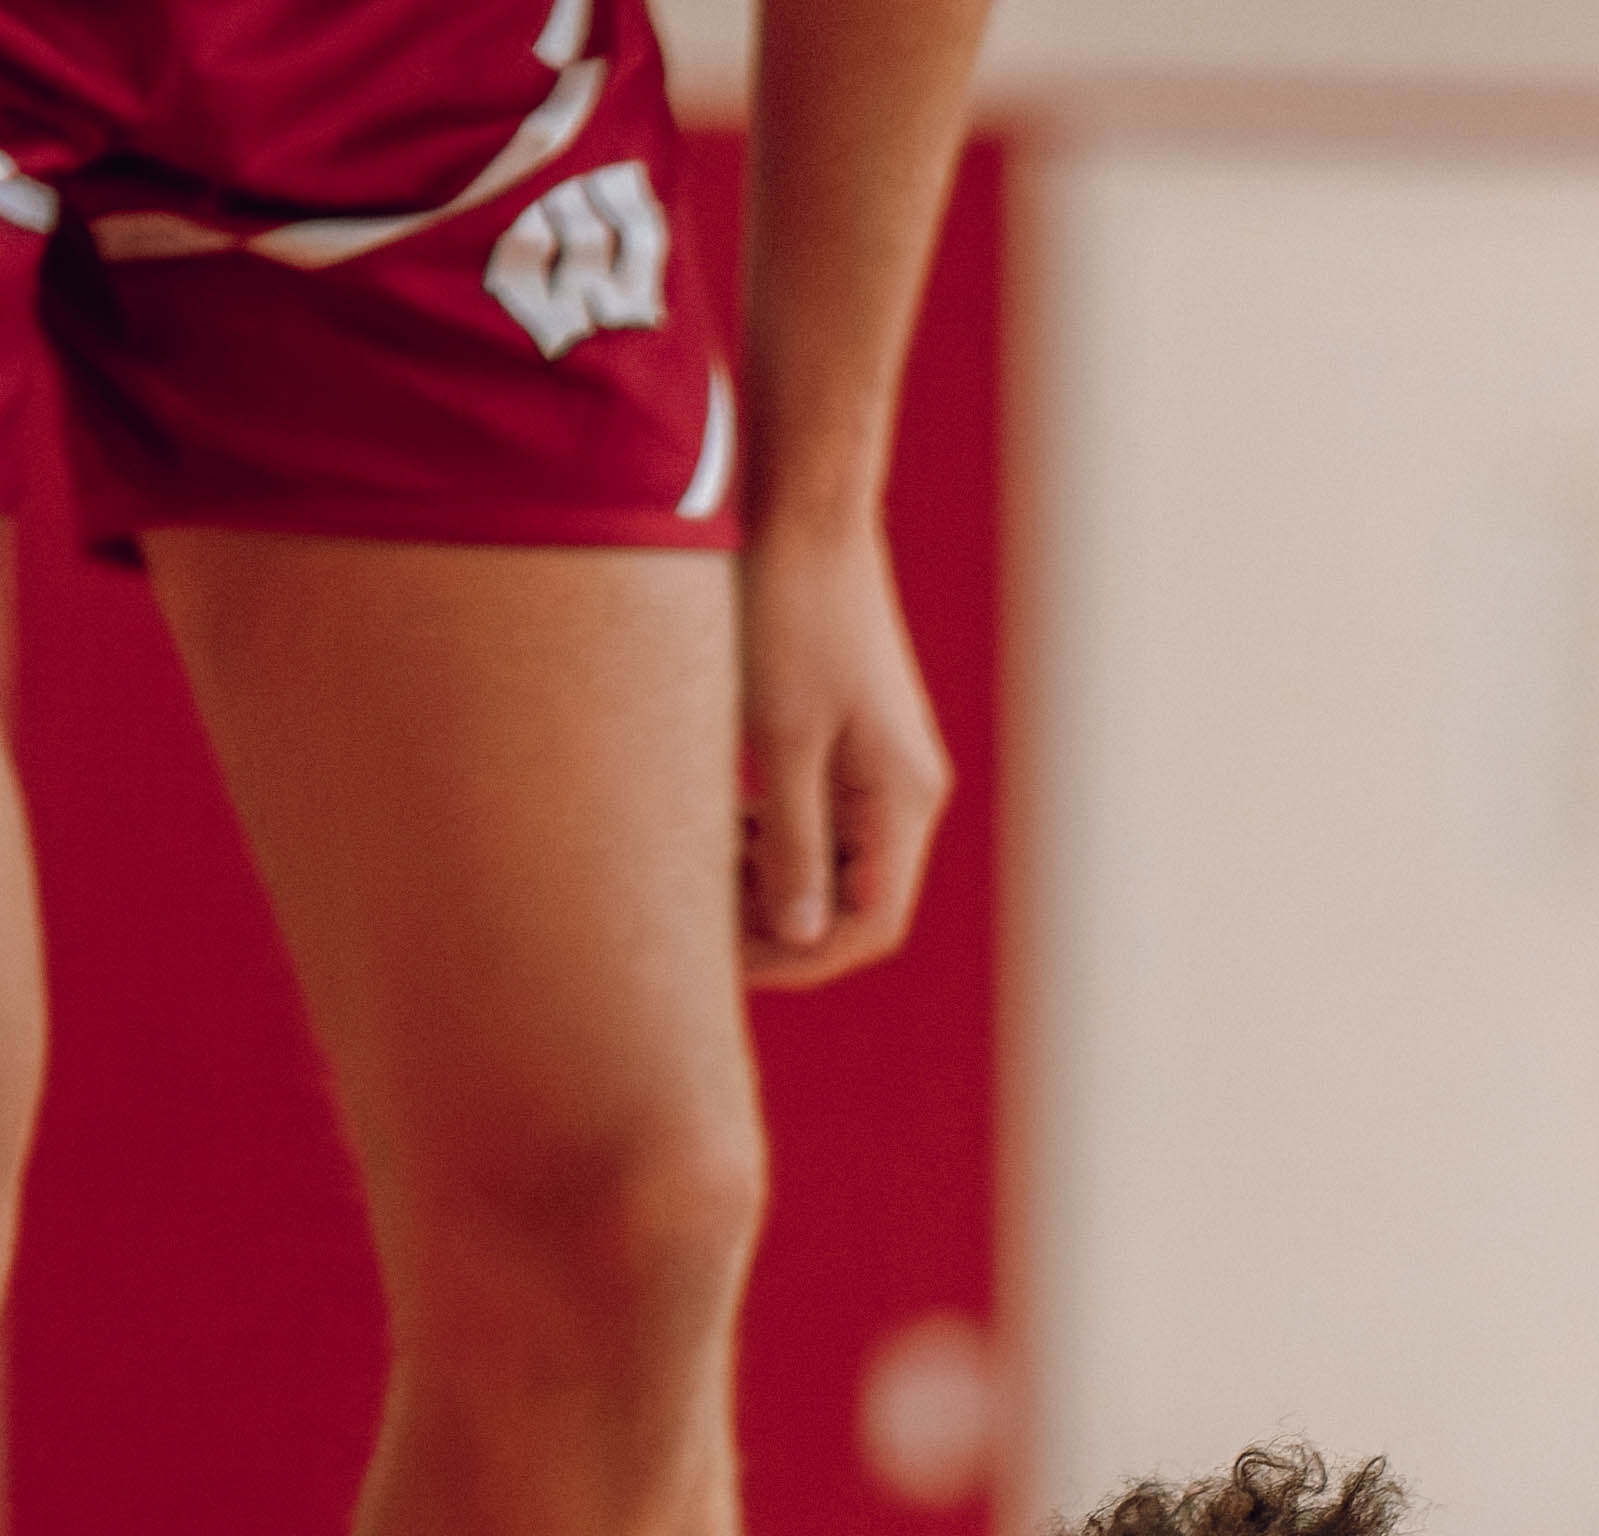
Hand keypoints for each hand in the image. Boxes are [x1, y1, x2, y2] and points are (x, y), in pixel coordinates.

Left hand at [741, 510, 949, 982]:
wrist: (803, 507)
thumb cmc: (788, 610)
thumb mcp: (780, 738)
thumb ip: (790, 845)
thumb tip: (801, 936)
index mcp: (901, 798)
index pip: (868, 925)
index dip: (799, 956)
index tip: (720, 964)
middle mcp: (904, 791)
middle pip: (851, 902)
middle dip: (778, 925)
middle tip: (693, 925)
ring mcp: (879, 765)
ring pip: (831, 863)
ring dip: (768, 883)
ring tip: (694, 877)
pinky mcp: (849, 739)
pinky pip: (818, 819)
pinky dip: (768, 840)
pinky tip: (713, 830)